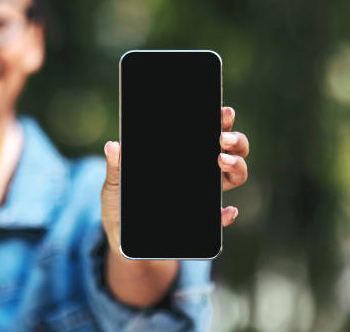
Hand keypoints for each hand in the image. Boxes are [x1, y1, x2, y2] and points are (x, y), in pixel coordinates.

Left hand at [100, 106, 248, 250]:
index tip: (222, 111)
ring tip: (221, 160)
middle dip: (235, 140)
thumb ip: (115, 166)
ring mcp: (204, 195)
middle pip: (233, 149)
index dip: (220, 119)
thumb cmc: (121, 205)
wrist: (124, 239)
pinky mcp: (203, 221)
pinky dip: (226, 214)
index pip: (207, 132)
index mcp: (182, 156)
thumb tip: (113, 145)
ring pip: (236, 174)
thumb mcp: (114, 184)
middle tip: (221, 139)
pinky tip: (226, 210)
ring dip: (237, 166)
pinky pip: (222, 217)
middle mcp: (200, 171)